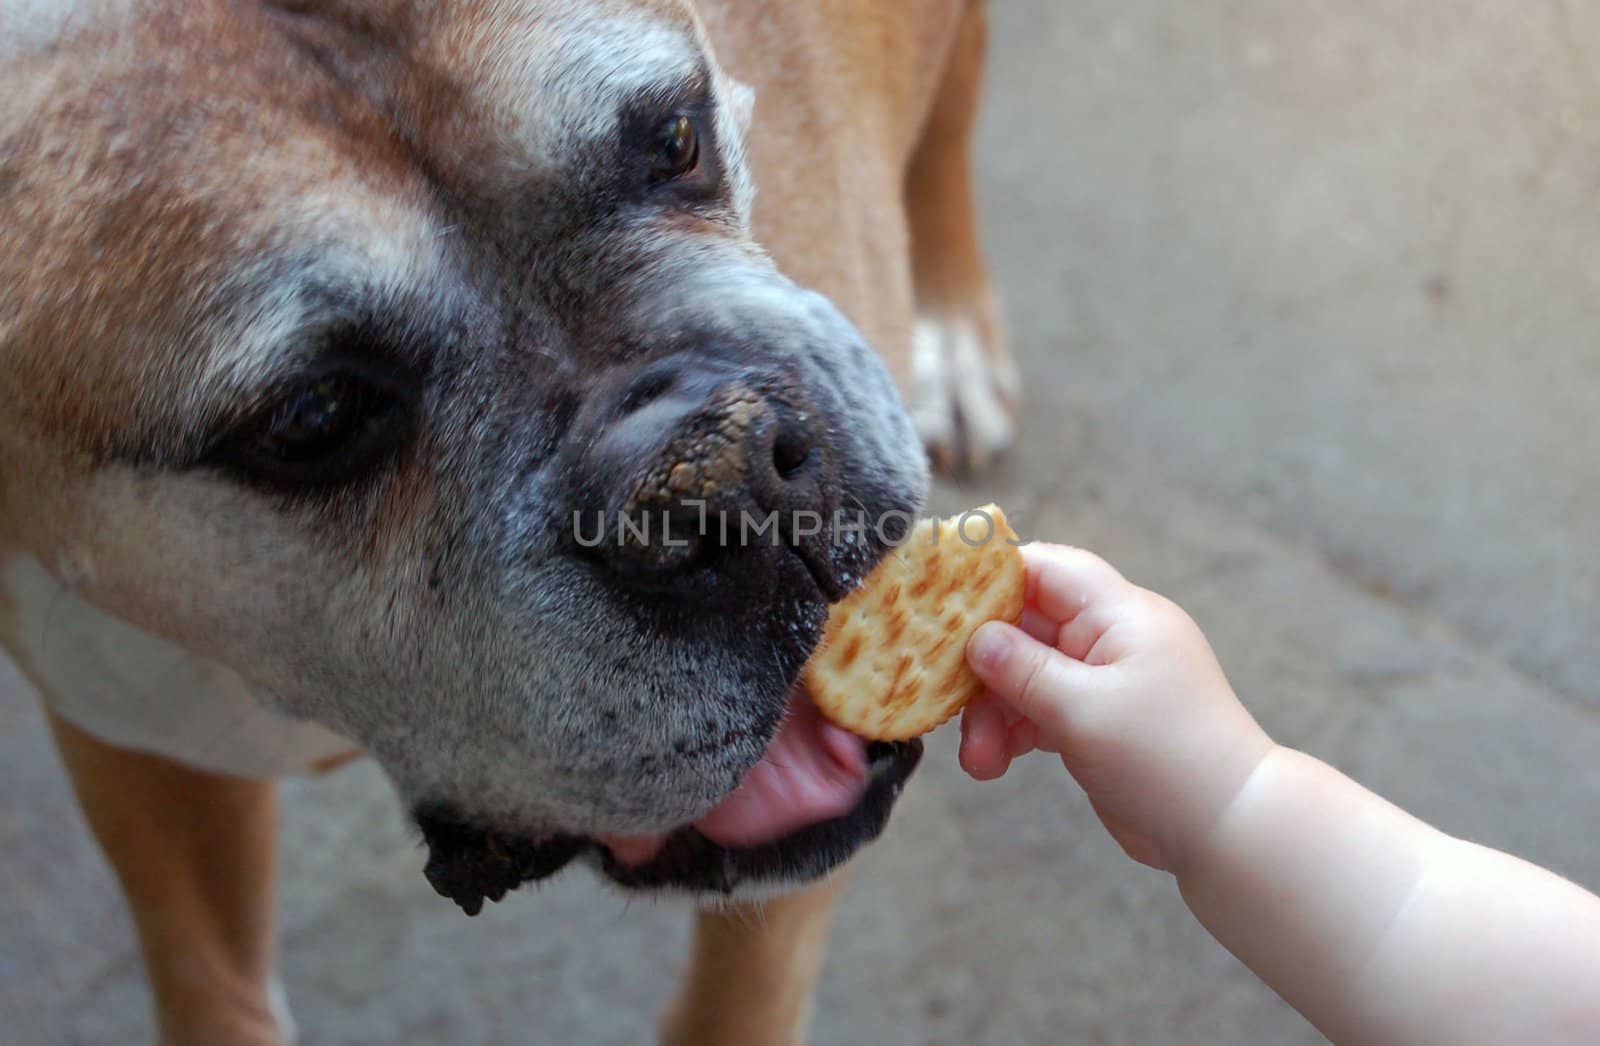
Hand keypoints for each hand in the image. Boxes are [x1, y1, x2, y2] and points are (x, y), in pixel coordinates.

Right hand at [959, 544, 1274, 871]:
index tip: (940, 604)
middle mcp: (1113, 638)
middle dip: (984, 668)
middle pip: (1027, 627)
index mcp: (1121, 614)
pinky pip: (1041, 709)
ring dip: (993, 712)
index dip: (991, 579)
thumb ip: (1023, 670)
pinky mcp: (1098, 720)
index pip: (1046, 569)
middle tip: (947, 703)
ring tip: (978, 761)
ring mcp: (1106, 680)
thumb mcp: (1083, 710)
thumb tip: (976, 638)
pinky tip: (994, 765)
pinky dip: (1014, 732)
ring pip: (1027, 674)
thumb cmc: (1166, 758)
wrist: (1229, 830)